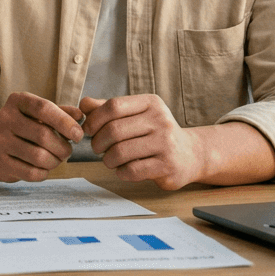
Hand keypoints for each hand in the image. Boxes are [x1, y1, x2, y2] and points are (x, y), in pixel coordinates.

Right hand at [0, 92, 84, 181]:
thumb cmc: (25, 126)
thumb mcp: (40, 113)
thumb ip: (61, 112)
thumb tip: (80, 115)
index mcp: (17, 101)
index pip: (44, 108)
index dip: (65, 122)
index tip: (78, 134)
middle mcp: (5, 119)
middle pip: (43, 135)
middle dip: (63, 147)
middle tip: (67, 150)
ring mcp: (0, 141)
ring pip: (39, 156)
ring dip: (55, 161)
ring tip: (56, 158)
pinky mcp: (0, 163)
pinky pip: (31, 173)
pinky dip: (44, 172)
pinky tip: (44, 167)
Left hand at [80, 95, 201, 189]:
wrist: (191, 154)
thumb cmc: (156, 133)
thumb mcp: (137, 114)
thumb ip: (109, 108)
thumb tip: (84, 104)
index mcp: (151, 103)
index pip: (113, 106)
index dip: (94, 119)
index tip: (89, 130)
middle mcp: (161, 120)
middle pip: (114, 130)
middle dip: (98, 142)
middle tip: (98, 148)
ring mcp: (166, 143)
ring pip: (120, 152)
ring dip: (108, 159)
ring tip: (110, 160)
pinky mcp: (167, 166)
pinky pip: (132, 170)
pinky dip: (121, 172)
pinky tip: (123, 170)